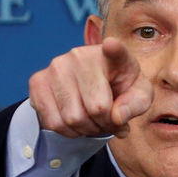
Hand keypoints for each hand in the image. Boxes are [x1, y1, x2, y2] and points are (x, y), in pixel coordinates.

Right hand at [28, 37, 153, 138]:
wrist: (93, 87)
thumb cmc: (120, 88)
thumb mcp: (139, 96)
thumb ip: (135, 105)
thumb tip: (117, 116)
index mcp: (113, 54)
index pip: (115, 50)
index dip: (114, 49)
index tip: (111, 45)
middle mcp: (80, 55)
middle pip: (95, 108)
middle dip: (104, 124)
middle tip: (107, 121)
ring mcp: (56, 66)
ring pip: (71, 119)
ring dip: (85, 130)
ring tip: (92, 121)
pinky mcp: (38, 81)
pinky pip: (52, 121)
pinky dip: (67, 131)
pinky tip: (75, 121)